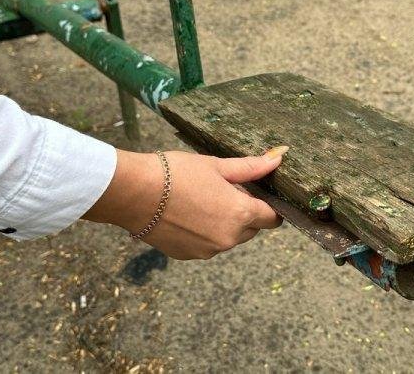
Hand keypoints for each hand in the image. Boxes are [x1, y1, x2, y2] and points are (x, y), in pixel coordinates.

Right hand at [82, 146, 287, 259]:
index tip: (260, 196)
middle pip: (251, 229)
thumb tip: (278, 158)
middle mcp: (228, 238)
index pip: (272, 218)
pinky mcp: (188, 256)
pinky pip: (206, 245)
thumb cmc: (177, 174)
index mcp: (241, 214)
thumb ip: (250, 167)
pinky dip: (203, 233)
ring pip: (228, 238)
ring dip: (223, 224)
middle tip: (224, 192)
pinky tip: (187, 214)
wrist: (135, 193)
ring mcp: (208, 251)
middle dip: (244, 213)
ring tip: (201, 201)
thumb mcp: (216, 166)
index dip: (270, 207)